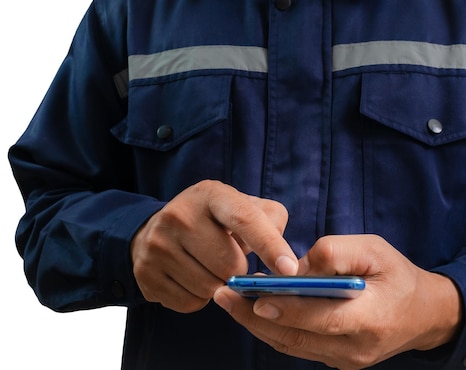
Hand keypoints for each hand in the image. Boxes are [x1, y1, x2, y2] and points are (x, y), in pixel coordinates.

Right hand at [131, 180, 297, 312]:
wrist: (158, 230)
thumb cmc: (216, 221)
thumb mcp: (243, 206)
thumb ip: (271, 221)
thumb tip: (283, 259)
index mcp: (211, 194)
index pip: (245, 219)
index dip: (270, 246)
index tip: (290, 270)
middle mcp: (179, 214)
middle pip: (229, 264)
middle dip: (239, 271)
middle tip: (230, 259)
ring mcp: (157, 244)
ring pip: (210, 288)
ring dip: (219, 286)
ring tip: (209, 266)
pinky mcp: (145, 273)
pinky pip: (190, 303)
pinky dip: (199, 298)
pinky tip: (191, 278)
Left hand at [213, 235, 461, 368]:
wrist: (422, 314)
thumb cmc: (398, 276)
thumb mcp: (376, 250)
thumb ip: (338, 252)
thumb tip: (299, 265)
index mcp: (371, 319)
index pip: (322, 318)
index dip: (288, 310)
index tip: (256, 299)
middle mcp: (355, 348)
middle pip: (296, 338)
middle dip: (254, 318)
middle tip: (224, 295)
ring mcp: (344, 361)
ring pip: (291, 345)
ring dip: (256, 325)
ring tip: (228, 301)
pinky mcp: (336, 361)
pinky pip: (298, 347)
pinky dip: (273, 329)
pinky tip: (252, 310)